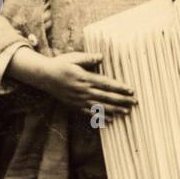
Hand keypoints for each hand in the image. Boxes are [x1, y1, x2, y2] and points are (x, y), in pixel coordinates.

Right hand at [10, 48, 135, 115]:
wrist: (44, 76)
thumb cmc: (60, 64)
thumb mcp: (73, 57)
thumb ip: (88, 58)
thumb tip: (101, 57)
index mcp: (85, 78)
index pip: (106, 84)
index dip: (120, 87)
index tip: (131, 90)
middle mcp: (84, 91)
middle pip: (106, 97)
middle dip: (122, 100)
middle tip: (134, 102)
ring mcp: (79, 100)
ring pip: (100, 107)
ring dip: (114, 110)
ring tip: (126, 112)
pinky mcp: (75, 105)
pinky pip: (90, 113)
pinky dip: (100, 117)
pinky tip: (110, 120)